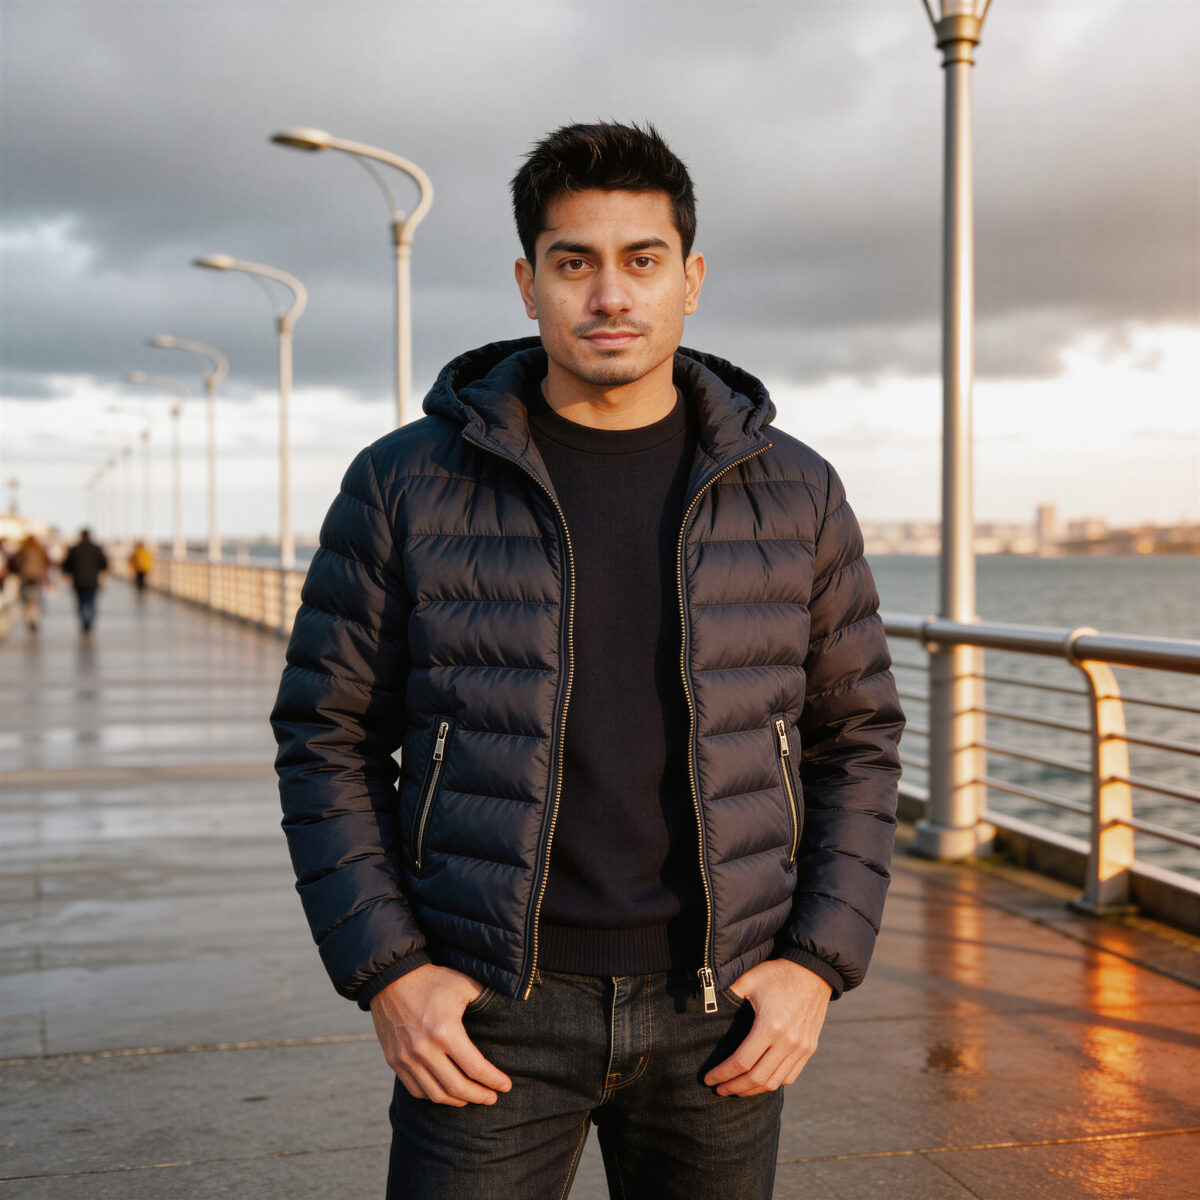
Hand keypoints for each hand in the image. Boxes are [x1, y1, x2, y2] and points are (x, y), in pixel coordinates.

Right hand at [369, 963, 512, 1106]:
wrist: (390, 978)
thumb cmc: (432, 980)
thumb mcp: (463, 984)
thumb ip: (485, 999)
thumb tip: (510, 1008)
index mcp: (444, 1030)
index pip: (475, 1067)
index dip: (493, 1080)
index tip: (506, 1086)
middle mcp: (424, 1049)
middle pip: (457, 1088)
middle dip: (479, 1096)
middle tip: (492, 1098)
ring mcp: (406, 1058)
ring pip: (436, 1094)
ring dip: (458, 1100)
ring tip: (472, 1097)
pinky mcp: (394, 1061)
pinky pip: (417, 1089)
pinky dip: (434, 1095)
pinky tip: (448, 1092)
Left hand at [703, 959, 831, 1095]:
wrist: (813, 971)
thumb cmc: (777, 974)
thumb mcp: (749, 979)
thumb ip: (726, 993)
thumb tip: (704, 1005)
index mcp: (770, 1026)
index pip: (742, 1062)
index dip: (723, 1074)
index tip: (709, 1079)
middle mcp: (788, 1042)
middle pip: (757, 1078)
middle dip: (734, 1087)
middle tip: (719, 1090)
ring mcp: (801, 1048)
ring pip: (774, 1082)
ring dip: (753, 1090)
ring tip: (736, 1089)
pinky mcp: (809, 1049)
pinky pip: (790, 1076)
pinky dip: (773, 1083)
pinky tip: (759, 1081)